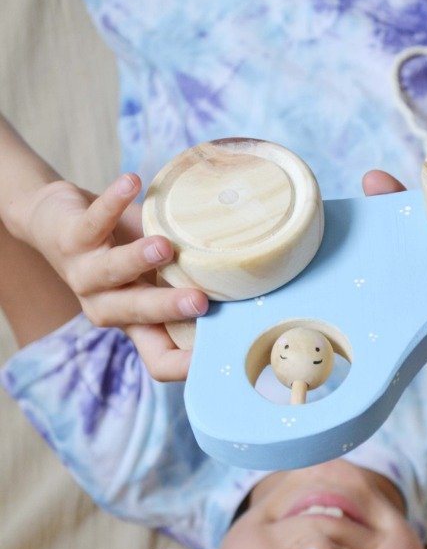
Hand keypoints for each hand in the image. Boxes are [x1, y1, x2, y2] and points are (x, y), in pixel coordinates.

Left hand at [15, 174, 207, 380]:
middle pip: (139, 317)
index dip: (186, 366)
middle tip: (200, 300)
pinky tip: (132, 182)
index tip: (222, 351)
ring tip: (164, 246)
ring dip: (138, 259)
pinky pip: (94, 221)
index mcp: (134, 324)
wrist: (55, 224)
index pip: (160, 361)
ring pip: (112, 273)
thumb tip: (250, 281)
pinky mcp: (70, 239)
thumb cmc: (119, 252)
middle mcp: (107, 307)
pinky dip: (114, 201)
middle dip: (168, 308)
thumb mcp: (153, 276)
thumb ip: (186, 282)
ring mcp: (85, 275)